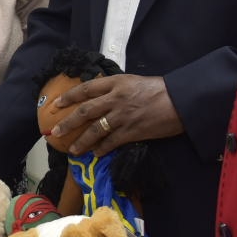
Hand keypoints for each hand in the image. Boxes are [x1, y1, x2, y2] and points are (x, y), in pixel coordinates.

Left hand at [51, 74, 182, 156]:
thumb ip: (117, 89)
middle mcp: (115, 98)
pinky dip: (102, 149)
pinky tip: (96, 154)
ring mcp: (122, 116)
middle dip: (68, 123)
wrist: (181, 100)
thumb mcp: (135, 82)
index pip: (87, 89)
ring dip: (82, 141)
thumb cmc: (161, 90)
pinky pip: (111, 142)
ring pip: (95, 130)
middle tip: (55, 132)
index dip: (69, 97)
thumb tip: (102, 98)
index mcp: (116, 83)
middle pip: (85, 111)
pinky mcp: (132, 131)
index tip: (56, 104)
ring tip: (73, 150)